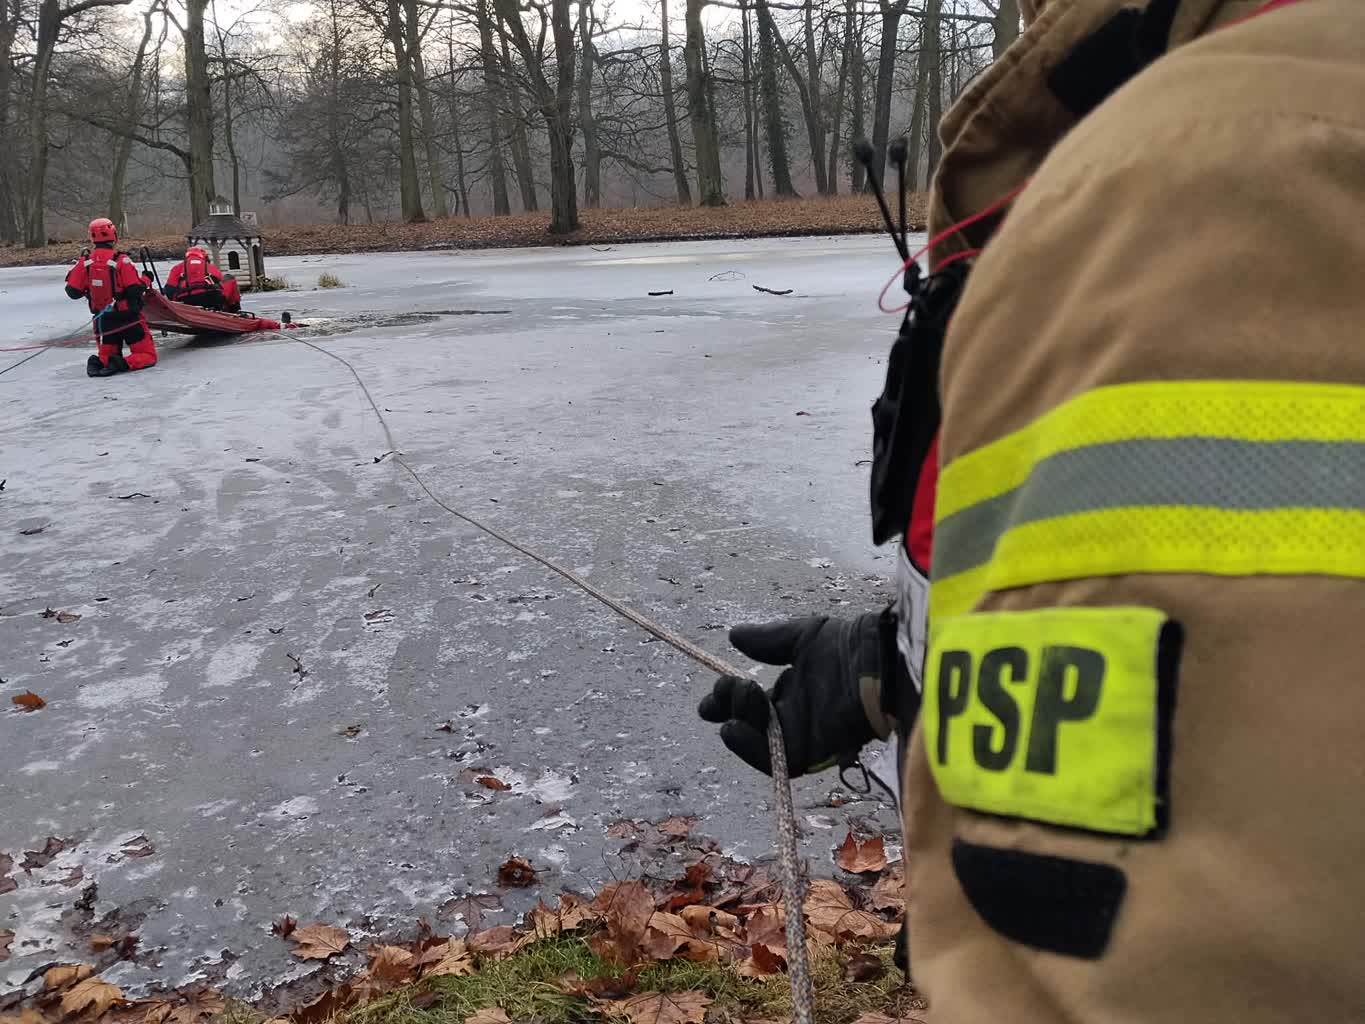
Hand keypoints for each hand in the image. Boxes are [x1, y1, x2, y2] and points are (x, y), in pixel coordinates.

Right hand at [698, 613, 890, 776]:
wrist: (875, 660)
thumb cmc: (846, 646)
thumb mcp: (801, 637)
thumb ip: (767, 641)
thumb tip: (733, 635)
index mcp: (792, 692)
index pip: (751, 703)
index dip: (728, 699)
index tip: (713, 691)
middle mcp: (793, 718)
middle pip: (748, 725)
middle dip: (727, 712)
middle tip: (716, 698)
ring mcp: (800, 737)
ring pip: (756, 743)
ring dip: (739, 722)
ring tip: (741, 694)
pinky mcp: (808, 753)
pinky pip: (772, 759)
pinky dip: (749, 748)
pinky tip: (733, 728)